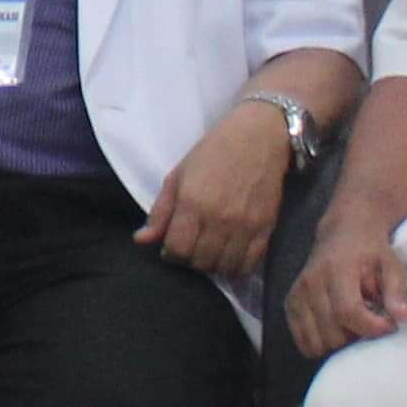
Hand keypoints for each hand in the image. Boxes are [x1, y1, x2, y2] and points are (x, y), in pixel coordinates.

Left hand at [138, 104, 294, 278]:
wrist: (259, 137)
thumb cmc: (213, 152)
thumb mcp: (178, 175)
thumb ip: (160, 211)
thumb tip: (141, 240)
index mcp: (192, 203)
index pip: (177, 249)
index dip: (170, 253)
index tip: (171, 246)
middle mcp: (218, 218)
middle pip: (200, 262)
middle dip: (189, 260)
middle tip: (191, 247)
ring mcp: (244, 226)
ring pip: (224, 267)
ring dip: (212, 265)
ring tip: (209, 252)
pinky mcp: (266, 228)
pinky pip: (249, 264)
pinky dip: (237, 268)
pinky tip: (229, 256)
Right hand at [282, 209, 406, 357]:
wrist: (344, 232)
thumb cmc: (371, 251)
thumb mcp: (392, 264)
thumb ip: (397, 291)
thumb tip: (405, 318)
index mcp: (335, 269)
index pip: (348, 312)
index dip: (372, 327)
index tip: (389, 325)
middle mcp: (310, 283)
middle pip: (333, 333)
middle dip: (357, 336)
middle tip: (371, 322)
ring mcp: (297, 295)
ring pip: (318, 341)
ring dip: (340, 341)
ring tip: (353, 324)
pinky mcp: (290, 305)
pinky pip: (304, 341)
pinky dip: (322, 342)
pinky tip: (336, 328)